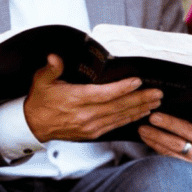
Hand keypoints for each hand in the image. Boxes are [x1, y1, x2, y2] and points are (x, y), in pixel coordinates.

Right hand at [23, 54, 163, 141]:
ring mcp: (91, 126)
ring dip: (139, 110)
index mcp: (75, 100)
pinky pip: (115, 126)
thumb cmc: (41, 101)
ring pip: (120, 117)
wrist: (34, 125)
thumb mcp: (41, 80)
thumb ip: (51, 68)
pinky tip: (141, 114)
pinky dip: (130, 119)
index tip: (137, 82)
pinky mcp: (93, 133)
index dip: (122, 88)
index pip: (104, 94)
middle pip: (118, 107)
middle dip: (140, 99)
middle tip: (157, 93)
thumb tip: (55, 58)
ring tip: (155, 102)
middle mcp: (85, 115)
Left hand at [136, 103, 191, 166]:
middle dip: (169, 124)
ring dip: (156, 136)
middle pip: (188, 132)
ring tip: (143, 129)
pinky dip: (155, 145)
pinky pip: (168, 155)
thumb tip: (180, 100)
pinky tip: (146, 138)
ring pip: (175, 146)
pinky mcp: (185, 166)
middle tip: (153, 117)